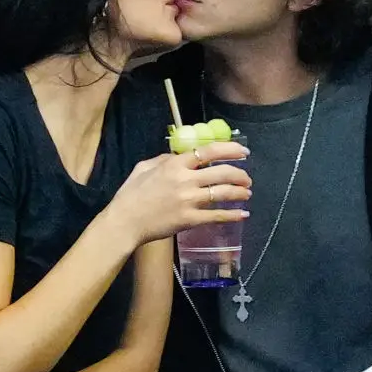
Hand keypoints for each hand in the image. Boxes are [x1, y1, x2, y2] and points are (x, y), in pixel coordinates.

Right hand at [108, 141, 251, 246]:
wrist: (124, 222)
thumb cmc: (130, 194)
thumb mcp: (144, 167)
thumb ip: (164, 159)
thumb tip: (180, 156)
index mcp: (175, 165)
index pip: (208, 152)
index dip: (230, 149)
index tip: (243, 151)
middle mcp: (185, 180)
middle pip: (222, 173)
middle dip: (240, 174)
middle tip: (246, 178)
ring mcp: (189, 201)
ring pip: (223, 193)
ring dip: (239, 193)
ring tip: (247, 194)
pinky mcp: (190, 220)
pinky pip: (216, 216)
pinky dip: (232, 215)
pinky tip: (242, 214)